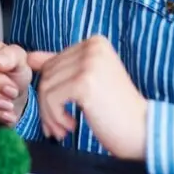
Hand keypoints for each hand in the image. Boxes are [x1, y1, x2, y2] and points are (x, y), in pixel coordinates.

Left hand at [26, 35, 148, 160]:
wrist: (144, 131)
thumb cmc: (117, 110)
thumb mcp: (88, 81)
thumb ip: (62, 66)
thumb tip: (29, 56)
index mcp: (94, 43)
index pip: (52, 63)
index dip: (50, 91)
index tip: (57, 112)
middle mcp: (92, 47)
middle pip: (47, 74)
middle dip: (47, 105)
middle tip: (59, 126)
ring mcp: (89, 63)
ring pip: (45, 87)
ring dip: (50, 115)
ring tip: (65, 129)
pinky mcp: (84, 82)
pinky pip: (51, 99)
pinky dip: (55, 118)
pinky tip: (71, 126)